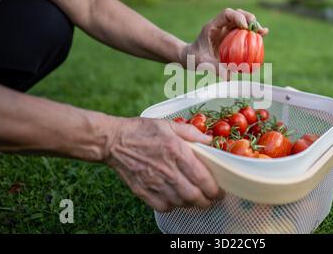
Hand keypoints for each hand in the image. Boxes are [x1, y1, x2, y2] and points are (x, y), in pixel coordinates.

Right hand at [104, 117, 220, 211]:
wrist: (113, 141)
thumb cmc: (141, 130)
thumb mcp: (169, 125)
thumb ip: (191, 133)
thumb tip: (209, 141)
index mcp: (177, 152)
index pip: (202, 178)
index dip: (215, 189)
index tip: (220, 190)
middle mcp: (168, 170)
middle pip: (194, 196)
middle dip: (207, 201)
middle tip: (211, 198)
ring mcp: (154, 183)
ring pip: (181, 203)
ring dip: (192, 203)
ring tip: (196, 198)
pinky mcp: (143, 191)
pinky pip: (164, 207)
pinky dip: (173, 206)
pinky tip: (176, 198)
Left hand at [182, 8, 268, 71]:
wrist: (191, 57)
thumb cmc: (194, 58)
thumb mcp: (202, 63)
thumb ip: (214, 67)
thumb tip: (230, 75)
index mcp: (212, 26)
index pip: (226, 14)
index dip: (237, 17)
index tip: (245, 26)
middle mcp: (221, 25)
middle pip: (237, 14)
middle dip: (249, 18)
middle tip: (257, 28)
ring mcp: (227, 30)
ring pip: (243, 21)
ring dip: (253, 25)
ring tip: (263, 32)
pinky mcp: (232, 36)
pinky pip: (244, 32)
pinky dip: (253, 32)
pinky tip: (263, 35)